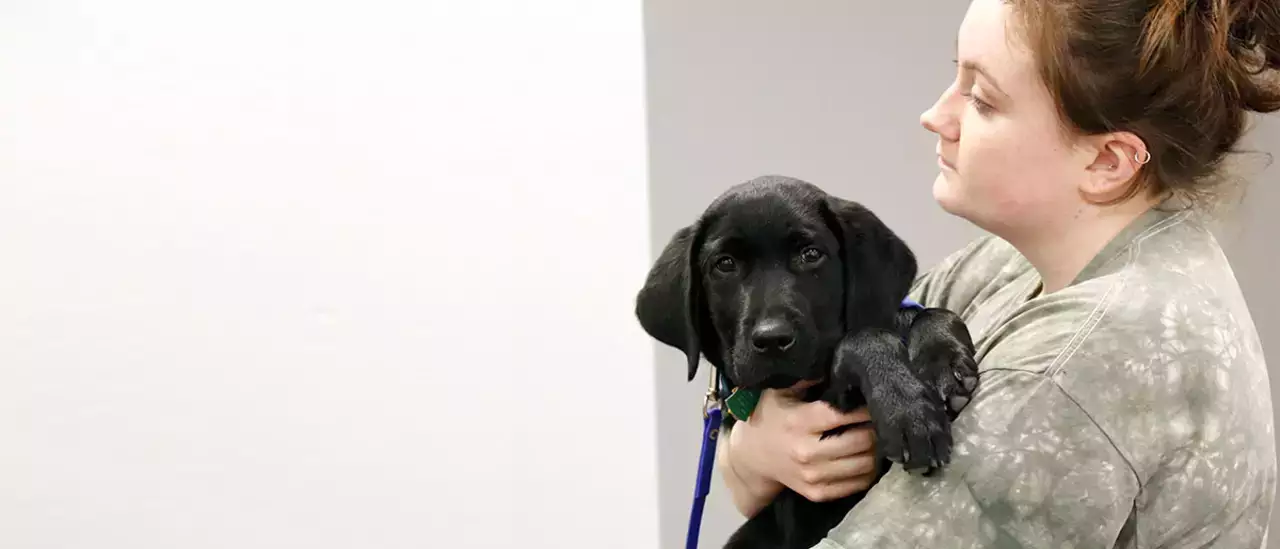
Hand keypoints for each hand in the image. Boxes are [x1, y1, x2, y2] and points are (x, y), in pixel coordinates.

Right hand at [724, 385, 878, 505]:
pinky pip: (858, 484)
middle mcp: (806, 451)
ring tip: (876, 436)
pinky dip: (868, 470)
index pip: (842, 414)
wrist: (751, 457)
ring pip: (865, 464)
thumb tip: (836, 365)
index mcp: (798, 422)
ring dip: (876, 449)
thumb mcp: (778, 391)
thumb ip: (806, 379)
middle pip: (861, 441)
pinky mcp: (818, 493)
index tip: (872, 399)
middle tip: (880, 418)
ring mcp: (813, 476)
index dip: (863, 407)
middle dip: (875, 428)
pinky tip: (865, 455)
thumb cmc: (769, 417)